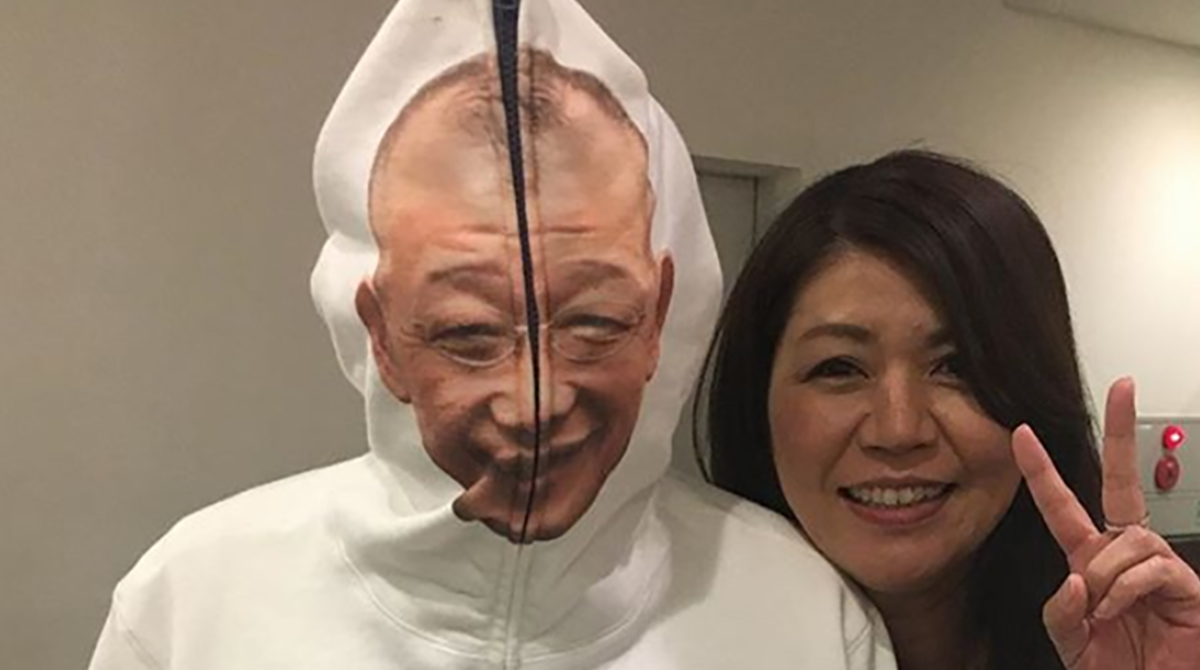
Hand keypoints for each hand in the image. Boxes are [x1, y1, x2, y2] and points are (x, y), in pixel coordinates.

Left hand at [1012, 378, 1199, 669]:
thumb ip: (1059, 610)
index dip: (1041, 470)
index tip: (1023, 432)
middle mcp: (1123, 554)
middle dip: (1120, 431)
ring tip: (1105, 612)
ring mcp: (1156, 566)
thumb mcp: (1068, 639)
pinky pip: (1149, 566)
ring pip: (1125, 539)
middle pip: (1120, 482)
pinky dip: (1125, 591)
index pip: (1062, 506)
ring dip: (1104, 577)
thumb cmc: (1116, 667)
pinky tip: (1122, 612)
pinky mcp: (1186, 586)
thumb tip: (1074, 578)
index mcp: (1088, 561)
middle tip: (1123, 387)